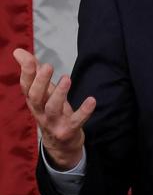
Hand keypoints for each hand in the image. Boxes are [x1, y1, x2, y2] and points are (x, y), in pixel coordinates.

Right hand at [12, 48, 95, 169]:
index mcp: (34, 101)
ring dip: (59, 93)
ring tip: (66, 79)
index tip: (29, 59)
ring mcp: (53, 122)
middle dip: (40, 82)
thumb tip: (18, 51)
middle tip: (48, 66)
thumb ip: (34, 71)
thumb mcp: (42, 92)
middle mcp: (40, 112)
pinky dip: (84, 111)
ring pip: (53, 108)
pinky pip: (76, 121)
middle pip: (35, 97)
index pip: (26, 86)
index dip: (27, 73)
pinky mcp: (68, 130)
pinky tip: (91, 100)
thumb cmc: (51, 111)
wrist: (61, 144)